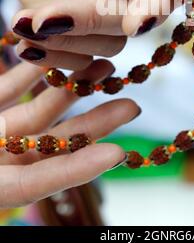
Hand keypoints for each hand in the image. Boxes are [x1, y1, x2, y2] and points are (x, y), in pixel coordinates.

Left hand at [0, 0, 183, 69]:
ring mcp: (107, 15)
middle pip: (132, 20)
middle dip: (90, 22)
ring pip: (107, 45)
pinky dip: (55, 60)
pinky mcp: (82, 35)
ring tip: (23, 23)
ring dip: (66, 42)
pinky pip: (81, 61)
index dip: (159, 6)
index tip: (134, 22)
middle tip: (44, 19)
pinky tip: (26, 46)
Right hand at [0, 59, 139, 207]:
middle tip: (132, 107)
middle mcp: (0, 158)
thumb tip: (39, 174)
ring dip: (70, 89)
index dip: (77, 169)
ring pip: (38, 111)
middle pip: (52, 144)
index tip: (118, 153)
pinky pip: (11, 89)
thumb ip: (5, 180)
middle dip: (93, 123)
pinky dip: (33, 73)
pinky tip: (62, 59)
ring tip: (106, 68)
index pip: (37, 183)